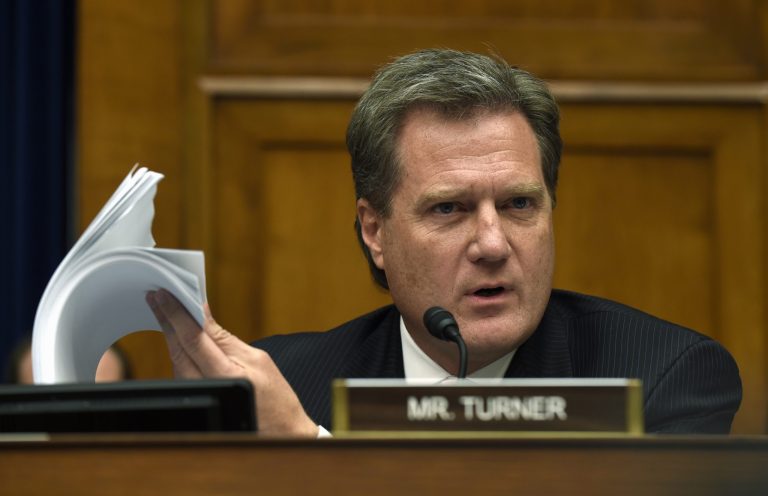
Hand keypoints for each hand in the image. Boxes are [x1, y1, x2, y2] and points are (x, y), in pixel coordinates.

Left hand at [145, 289, 317, 436]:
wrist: (280, 432)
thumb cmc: (276, 398)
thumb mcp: (258, 360)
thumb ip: (225, 338)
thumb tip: (204, 315)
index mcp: (225, 374)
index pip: (192, 338)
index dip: (176, 314)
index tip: (164, 295)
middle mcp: (205, 387)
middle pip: (177, 347)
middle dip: (166, 319)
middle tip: (156, 296)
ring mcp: (197, 396)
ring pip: (176, 358)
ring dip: (169, 333)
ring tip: (163, 309)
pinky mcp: (195, 399)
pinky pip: (181, 370)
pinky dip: (177, 349)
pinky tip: (175, 335)